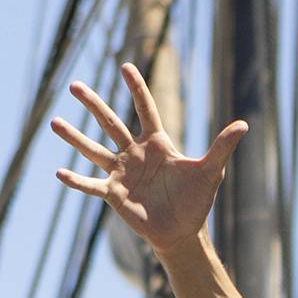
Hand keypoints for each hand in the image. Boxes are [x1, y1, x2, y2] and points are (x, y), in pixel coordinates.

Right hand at [51, 62, 246, 256]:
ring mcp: (121, 172)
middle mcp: (134, 153)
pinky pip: (91, 185)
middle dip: (93, 103)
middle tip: (74, 85)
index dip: (137, 88)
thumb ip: (222, 147)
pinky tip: (58, 172)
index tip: (125, 65)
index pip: (146, 108)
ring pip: (93, 149)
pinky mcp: (114, 194)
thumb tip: (244, 125)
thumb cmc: (196, 201)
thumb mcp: (211, 172)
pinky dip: (76, 180)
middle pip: (111, 123)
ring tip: (54, 121)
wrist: (182, 232)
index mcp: (157, 143)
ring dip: (74, 137)